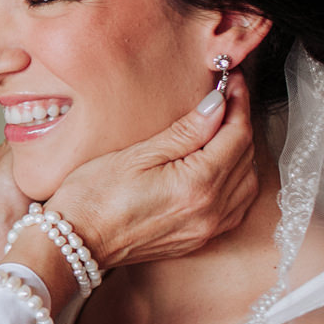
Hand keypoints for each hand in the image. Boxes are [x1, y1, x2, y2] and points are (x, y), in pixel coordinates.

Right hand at [45, 76, 257, 268]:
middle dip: (239, 123)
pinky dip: (237, 180)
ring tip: (223, 127)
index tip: (232, 81)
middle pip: (246, 157)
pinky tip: (223, 165)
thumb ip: (184, 132)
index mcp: (197, 185)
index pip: (236, 135)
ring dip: (242, 152)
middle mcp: (211, 210)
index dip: (238, 103)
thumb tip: (217, 105)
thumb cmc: (94, 196)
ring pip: (247, 182)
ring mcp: (207, 229)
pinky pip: (237, 206)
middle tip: (226, 97)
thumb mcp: (136, 154)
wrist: (76, 242)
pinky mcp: (199, 239)